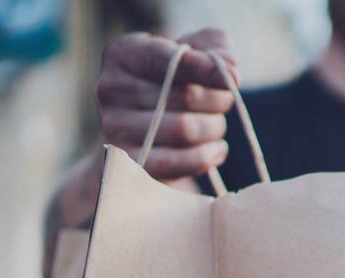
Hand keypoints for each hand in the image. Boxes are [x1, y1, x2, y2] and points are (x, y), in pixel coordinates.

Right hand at [96, 29, 237, 180]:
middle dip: (218, 101)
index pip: (169, 60)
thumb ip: (214, 47)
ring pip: (186, 130)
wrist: (144, 132)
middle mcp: (111, 88)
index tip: (233, 78)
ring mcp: (115, 127)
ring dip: (214, 128)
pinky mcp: (129, 163)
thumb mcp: (191, 54)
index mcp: (123, 54)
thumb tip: (229, 70)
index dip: (205, 69)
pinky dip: (207, 156)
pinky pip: (179, 162)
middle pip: (186, 97)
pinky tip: (216, 150)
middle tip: (223, 103)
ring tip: (215, 125)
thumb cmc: (173, 84)